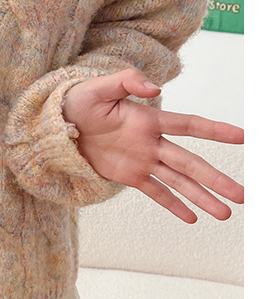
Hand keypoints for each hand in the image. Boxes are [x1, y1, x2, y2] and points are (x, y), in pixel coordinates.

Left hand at [62, 68, 243, 222]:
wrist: (55, 123)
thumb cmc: (76, 101)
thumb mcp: (98, 87)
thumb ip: (128, 82)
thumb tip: (155, 88)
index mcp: (148, 120)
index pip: (189, 124)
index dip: (216, 131)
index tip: (243, 137)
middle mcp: (151, 142)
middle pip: (190, 162)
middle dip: (217, 178)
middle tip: (243, 194)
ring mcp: (141, 161)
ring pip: (179, 181)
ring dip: (202, 196)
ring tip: (226, 213)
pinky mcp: (128, 175)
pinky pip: (155, 192)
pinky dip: (173, 204)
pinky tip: (193, 217)